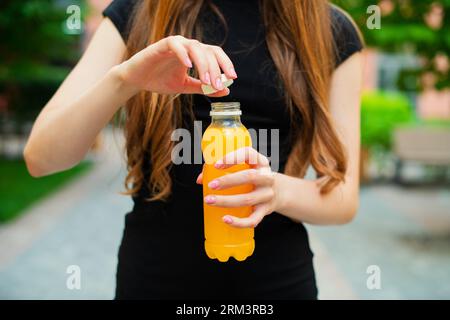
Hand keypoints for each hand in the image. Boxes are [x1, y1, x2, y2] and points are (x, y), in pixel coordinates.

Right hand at [117, 35, 236, 95]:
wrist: (137, 80)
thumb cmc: (160, 80)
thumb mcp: (185, 87)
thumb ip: (204, 88)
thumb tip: (226, 91)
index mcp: (195, 54)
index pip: (215, 54)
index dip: (225, 63)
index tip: (232, 77)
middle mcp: (187, 46)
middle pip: (208, 51)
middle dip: (215, 68)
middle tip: (217, 84)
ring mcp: (175, 44)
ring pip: (195, 46)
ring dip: (203, 64)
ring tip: (206, 80)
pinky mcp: (161, 45)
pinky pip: (175, 44)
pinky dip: (183, 54)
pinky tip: (189, 66)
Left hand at [196, 147, 279, 227]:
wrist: (278, 193)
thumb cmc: (253, 178)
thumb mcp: (245, 168)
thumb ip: (223, 170)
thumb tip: (201, 179)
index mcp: (260, 162)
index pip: (249, 154)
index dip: (233, 158)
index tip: (216, 165)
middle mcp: (267, 177)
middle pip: (249, 177)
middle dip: (228, 181)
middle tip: (211, 185)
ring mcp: (267, 195)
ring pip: (248, 199)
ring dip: (226, 201)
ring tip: (209, 200)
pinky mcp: (265, 211)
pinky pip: (253, 219)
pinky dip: (238, 222)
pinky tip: (225, 219)